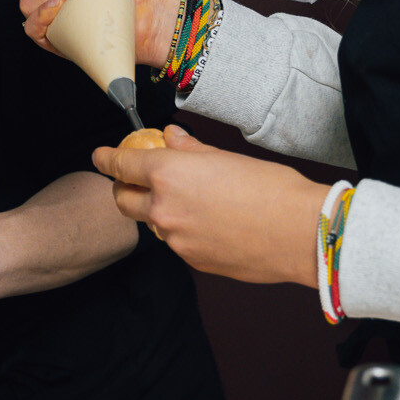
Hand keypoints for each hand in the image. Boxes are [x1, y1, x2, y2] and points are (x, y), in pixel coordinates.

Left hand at [95, 125, 325, 286]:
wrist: (299, 233)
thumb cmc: (270, 189)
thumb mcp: (226, 157)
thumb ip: (190, 149)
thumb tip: (172, 138)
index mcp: (168, 175)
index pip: (121, 165)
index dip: (107, 158)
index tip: (100, 156)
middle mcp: (164, 209)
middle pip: (124, 200)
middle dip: (126, 188)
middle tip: (138, 179)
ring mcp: (176, 240)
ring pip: (152, 223)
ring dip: (159, 210)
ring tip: (191, 200)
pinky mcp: (192, 261)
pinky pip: (177, 241)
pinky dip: (183, 230)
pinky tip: (211, 222)